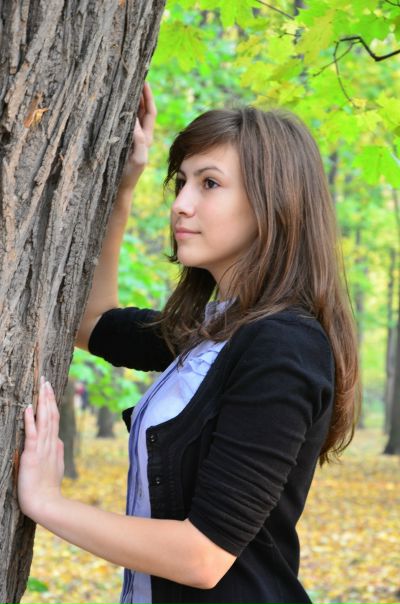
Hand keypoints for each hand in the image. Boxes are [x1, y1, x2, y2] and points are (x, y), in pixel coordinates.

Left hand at [18, 377, 64, 521]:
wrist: (45, 503)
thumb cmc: (47, 488)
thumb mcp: (55, 466)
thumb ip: (57, 451)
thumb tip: (59, 439)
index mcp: (54, 444)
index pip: (54, 419)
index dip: (52, 403)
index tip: (50, 389)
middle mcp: (50, 443)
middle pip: (51, 415)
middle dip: (48, 397)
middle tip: (46, 380)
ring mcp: (42, 448)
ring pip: (44, 420)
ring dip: (42, 403)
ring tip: (41, 387)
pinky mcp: (32, 455)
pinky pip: (32, 434)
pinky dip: (31, 420)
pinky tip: (29, 408)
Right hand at [118, 81, 156, 193]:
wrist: (118, 188)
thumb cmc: (129, 175)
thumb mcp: (138, 159)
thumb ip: (139, 140)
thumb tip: (134, 121)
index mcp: (146, 137)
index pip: (150, 111)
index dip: (148, 96)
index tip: (144, 80)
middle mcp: (139, 135)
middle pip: (141, 109)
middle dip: (137, 93)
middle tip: (131, 76)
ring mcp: (129, 137)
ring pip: (130, 113)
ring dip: (127, 99)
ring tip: (121, 84)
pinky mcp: (119, 140)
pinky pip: (121, 121)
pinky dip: (118, 110)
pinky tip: (111, 102)